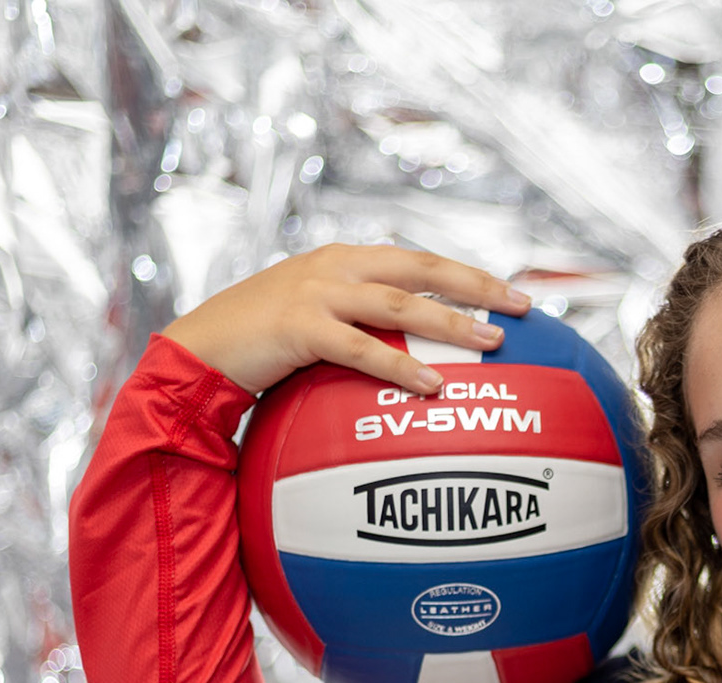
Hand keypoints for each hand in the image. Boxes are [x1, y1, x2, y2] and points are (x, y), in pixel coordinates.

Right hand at [160, 244, 532, 394]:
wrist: (197, 350)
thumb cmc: (261, 347)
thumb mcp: (315, 324)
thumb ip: (360, 328)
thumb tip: (413, 358)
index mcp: (345, 260)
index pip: (420, 260)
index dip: (468, 274)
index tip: (512, 292)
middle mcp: (336, 266)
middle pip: (422, 267)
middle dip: (477, 285)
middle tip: (524, 307)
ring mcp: (316, 292)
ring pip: (400, 303)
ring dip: (451, 321)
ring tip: (492, 342)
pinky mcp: (298, 326)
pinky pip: (361, 348)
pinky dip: (400, 366)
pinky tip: (433, 384)